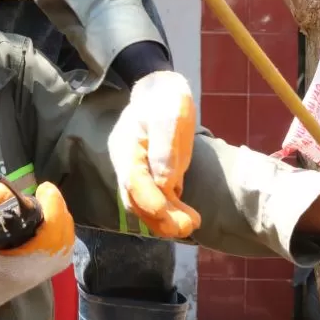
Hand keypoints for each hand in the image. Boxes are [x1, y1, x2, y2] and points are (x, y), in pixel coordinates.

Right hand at [0, 181, 75, 313]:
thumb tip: (5, 190)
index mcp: (22, 266)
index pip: (53, 235)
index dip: (54, 208)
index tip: (43, 189)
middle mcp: (37, 272)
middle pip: (64, 239)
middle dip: (58, 212)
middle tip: (43, 195)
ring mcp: (41, 275)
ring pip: (65, 245)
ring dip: (60, 221)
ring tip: (46, 205)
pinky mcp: (40, 273)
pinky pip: (60, 251)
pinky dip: (59, 233)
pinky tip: (47, 222)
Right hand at [107, 70, 201, 237]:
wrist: (162, 92)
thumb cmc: (165, 99)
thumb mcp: (169, 114)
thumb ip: (164, 146)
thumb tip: (164, 181)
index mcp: (127, 149)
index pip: (134, 182)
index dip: (149, 201)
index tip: (167, 214)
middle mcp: (129, 165)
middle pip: (137, 200)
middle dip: (159, 218)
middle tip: (187, 227)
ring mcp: (140, 173)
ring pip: (146, 205)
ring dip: (166, 220)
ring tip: (192, 225)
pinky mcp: (153, 176)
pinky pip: (158, 200)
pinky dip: (172, 212)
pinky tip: (189, 218)